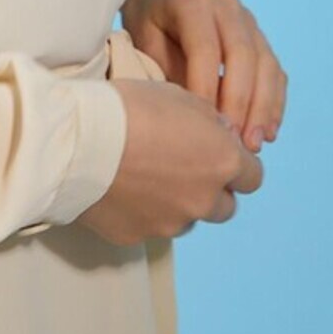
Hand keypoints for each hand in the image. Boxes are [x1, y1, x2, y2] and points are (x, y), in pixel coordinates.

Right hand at [76, 79, 263, 245]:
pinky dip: (146, 211)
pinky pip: (152, 226)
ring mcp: (171, 224)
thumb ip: (210, 121)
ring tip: (149, 175)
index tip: (218, 149)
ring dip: (181, 202)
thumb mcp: (179, 95)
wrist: (78, 142)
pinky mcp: (138, 238)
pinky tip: (123, 187)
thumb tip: (222, 134)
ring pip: (189, 218)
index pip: (254, 176)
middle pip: (226, 205)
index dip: (238, 162)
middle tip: (185, 164)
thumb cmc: (131, 108)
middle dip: (213, 188)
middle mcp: (204, 200)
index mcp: (222, 162)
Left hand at [121, 0, 287, 154]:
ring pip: (266, 64)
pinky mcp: (259, 37)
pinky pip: (275, 71)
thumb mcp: (145, 44)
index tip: (202, 127)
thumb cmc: (149, 26)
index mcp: (193, 1)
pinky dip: (274, 103)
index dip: (205, 88)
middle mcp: (226, 5)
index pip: (205, 48)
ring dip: (263, 108)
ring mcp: (247, 19)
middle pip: (243, 55)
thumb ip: (166, 74)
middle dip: (240, 103)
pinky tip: (268, 133)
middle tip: (233, 142)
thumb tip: (188, 122)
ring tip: (253, 145)